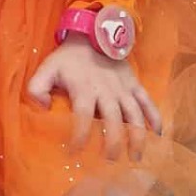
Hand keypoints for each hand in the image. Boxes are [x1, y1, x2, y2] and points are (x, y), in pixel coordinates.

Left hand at [26, 37, 162, 159]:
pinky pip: (147, 102)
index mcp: (84, 89)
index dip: (79, 135)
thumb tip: (44, 109)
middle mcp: (106, 91)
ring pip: (134, 114)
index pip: (82, 116)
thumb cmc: (68, 58)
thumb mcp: (46, 69)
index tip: (74, 152)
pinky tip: (158, 134)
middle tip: (112, 161)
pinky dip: (154, 117)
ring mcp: (123, 88)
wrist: (93, 33)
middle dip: (114, 142)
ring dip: (137, 136)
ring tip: (136, 156)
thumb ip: (37, 88)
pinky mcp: (134, 84)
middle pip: (113, 119)